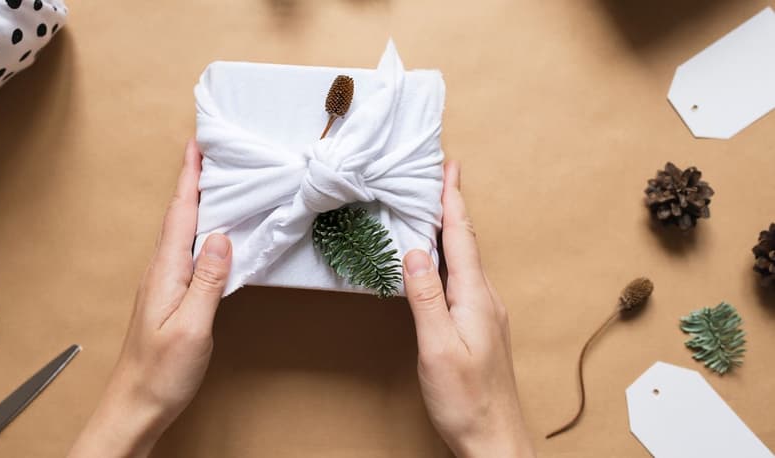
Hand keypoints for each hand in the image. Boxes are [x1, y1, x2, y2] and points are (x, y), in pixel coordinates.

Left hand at [69, 140, 231, 457]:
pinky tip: (206, 237)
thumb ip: (207, 281)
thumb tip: (220, 237)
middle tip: (205, 153)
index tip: (196, 146)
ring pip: (179, 234)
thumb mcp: (192, 327)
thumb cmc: (160, 373)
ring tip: (209, 184)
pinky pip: (183, 254)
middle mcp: (159, 273)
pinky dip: (195, 233)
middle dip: (191, 182)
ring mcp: (162, 286)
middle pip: (177, 218)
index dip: (189, 179)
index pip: (179, 215)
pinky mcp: (168, 299)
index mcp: (165, 273)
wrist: (135, 406)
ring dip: (193, 205)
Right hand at [403, 161, 532, 456]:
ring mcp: (486, 315)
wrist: (495, 440)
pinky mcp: (481, 329)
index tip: (449, 168)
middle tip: (442, 177)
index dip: (454, 201)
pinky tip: (443, 263)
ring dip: (453, 232)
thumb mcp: (438, 347)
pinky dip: (453, 258)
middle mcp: (485, 300)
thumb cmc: (467, 400)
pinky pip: (465, 280)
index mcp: (475, 298)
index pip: (462, 239)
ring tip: (440, 209)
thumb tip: (415, 251)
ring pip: (467, 261)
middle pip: (467, 243)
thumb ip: (426, 298)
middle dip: (454, 207)